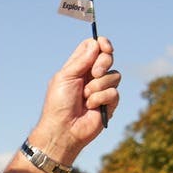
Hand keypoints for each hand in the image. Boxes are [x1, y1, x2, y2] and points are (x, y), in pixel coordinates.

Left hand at [28, 37, 121, 161]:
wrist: (63, 129)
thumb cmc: (58, 103)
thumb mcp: (66, 77)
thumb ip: (81, 60)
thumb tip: (96, 43)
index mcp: (78, 67)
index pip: (94, 47)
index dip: (102, 44)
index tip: (104, 46)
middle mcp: (91, 76)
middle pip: (108, 58)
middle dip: (103, 63)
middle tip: (94, 73)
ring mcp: (101, 89)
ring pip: (114, 76)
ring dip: (98, 86)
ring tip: (85, 97)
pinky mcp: (109, 103)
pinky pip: (114, 93)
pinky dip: (100, 99)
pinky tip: (90, 107)